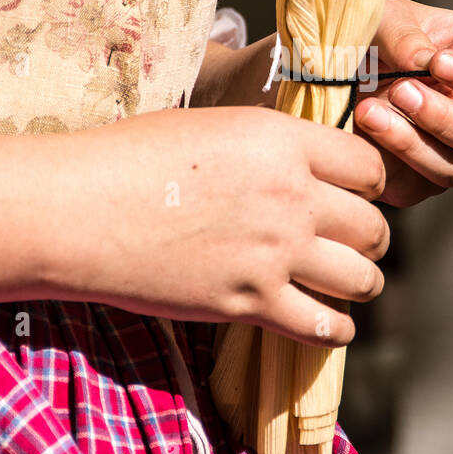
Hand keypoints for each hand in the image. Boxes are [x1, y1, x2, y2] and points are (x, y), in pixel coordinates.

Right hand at [55, 106, 387, 346]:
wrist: (78, 209)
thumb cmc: (131, 158)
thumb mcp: (214, 126)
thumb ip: (269, 144)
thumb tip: (302, 160)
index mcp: (282, 141)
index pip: (369, 168)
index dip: (368, 183)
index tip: (355, 194)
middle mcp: (290, 196)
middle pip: (374, 226)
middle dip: (369, 235)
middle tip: (353, 241)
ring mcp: (273, 254)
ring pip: (364, 278)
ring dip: (361, 281)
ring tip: (346, 281)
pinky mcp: (250, 303)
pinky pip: (326, 327)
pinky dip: (334, 328)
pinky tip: (325, 320)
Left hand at [354, 0, 452, 206]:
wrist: (333, 68)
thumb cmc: (375, 35)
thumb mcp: (386, 18)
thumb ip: (405, 34)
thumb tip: (423, 61)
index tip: (439, 63)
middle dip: (448, 118)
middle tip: (401, 90)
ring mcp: (452, 153)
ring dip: (413, 141)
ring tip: (370, 109)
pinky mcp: (416, 180)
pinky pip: (417, 185)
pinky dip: (390, 157)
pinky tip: (365, 127)